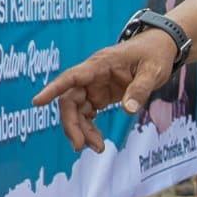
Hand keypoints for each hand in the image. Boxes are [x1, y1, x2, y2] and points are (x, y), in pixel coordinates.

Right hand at [33, 30, 177, 153]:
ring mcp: (94, 86)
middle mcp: (92, 75)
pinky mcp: (100, 95)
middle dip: (71, 124)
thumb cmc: (154, 54)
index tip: (37, 102)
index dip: (53, 89)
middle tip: (80, 146)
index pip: (71, 76)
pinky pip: (87, 114)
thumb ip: (140, 90)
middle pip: (70, 100)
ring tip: (98, 148)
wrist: (160, 48)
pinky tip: (97, 142)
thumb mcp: (153, 71)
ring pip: (76, 110)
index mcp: (100, 64)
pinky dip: (89, 129)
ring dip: (81, 131)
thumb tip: (128, 110)